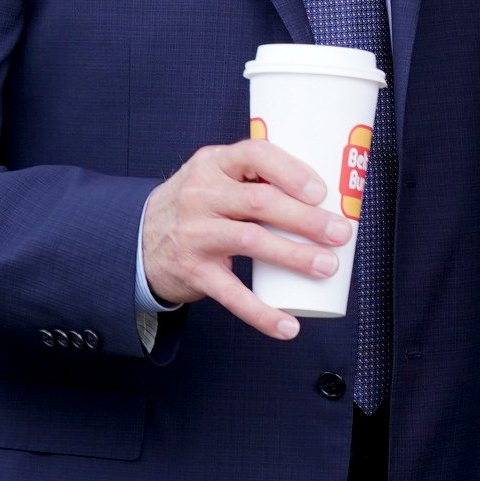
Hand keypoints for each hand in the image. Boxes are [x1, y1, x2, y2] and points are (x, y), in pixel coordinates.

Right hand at [140, 139, 351, 340]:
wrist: (140, 238)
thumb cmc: (197, 204)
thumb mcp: (215, 177)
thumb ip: (256, 179)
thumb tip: (326, 199)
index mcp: (213, 163)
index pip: (254, 155)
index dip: (290, 171)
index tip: (321, 190)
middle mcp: (201, 195)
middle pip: (260, 202)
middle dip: (305, 218)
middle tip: (340, 233)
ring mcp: (195, 233)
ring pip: (251, 241)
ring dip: (294, 255)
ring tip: (326, 266)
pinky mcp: (193, 271)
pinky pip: (232, 294)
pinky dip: (262, 313)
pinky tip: (287, 325)